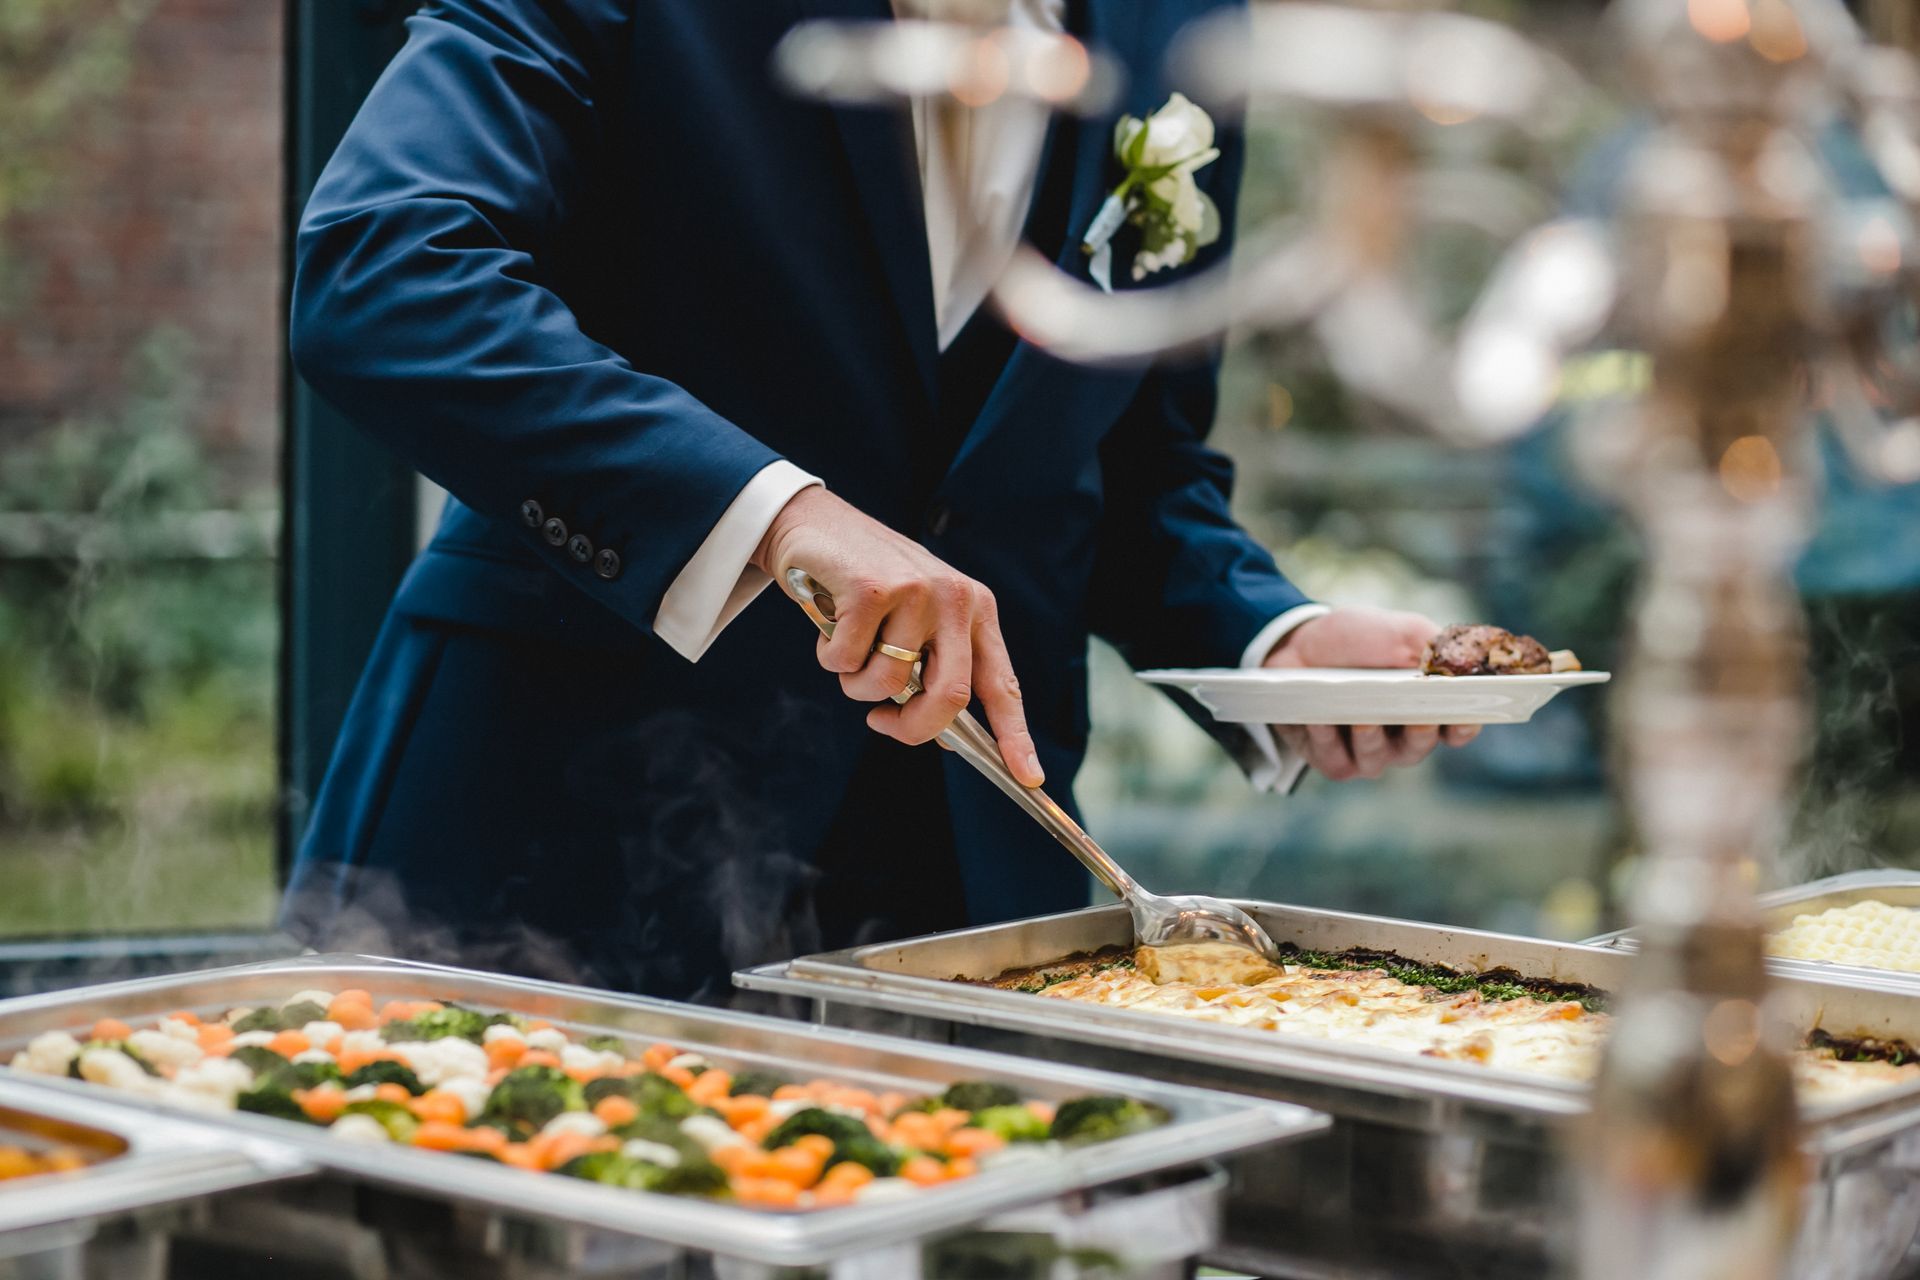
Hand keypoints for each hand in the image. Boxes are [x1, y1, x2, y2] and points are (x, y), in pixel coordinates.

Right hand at [754, 487, 1043, 786]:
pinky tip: (830, 623)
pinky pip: (847, 662)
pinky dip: (830, 657)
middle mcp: (956, 598)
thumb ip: (934, 665)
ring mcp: (916, 591)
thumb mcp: (915, 619)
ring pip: (889, 684)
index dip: (1016, 735)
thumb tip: (942, 735)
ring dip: (857, 684)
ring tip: (848, 648)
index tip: (1030, 778)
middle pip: (950, 696)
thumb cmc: (865, 584)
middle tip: (882, 724)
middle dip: (913, 727)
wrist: (814, 524)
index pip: (1002, 683)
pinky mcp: (873, 589)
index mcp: (976, 609)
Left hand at [1263, 606, 1480, 781]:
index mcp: (1426, 707)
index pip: (1456, 728)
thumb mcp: (1399, 631)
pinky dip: (1327, 739)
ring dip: (1371, 739)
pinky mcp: (1330, 758)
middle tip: (1419, 719)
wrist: (1299, 643)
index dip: (1463, 727)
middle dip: (1418, 735)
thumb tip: (1466, 661)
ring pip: (1375, 758)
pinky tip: (1320, 720)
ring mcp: (1364, 751)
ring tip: (1364, 720)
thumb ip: (1433, 646)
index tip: (1464, 718)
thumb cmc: (1357, 639)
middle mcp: (1400, 737)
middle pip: (1418, 748)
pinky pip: (1333, 758)